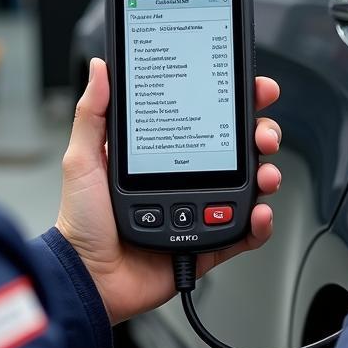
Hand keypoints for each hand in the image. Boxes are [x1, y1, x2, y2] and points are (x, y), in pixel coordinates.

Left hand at [55, 59, 283, 325]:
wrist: (87, 277)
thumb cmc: (81, 223)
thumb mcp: (82, 159)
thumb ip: (93, 114)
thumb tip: (100, 70)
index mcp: (164, 154)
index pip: (206, 118)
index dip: (234, 102)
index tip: (252, 89)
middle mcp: (187, 179)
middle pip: (238, 149)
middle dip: (261, 135)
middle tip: (262, 134)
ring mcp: (200, 211)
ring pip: (248, 187)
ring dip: (266, 175)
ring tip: (264, 174)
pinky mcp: (208, 244)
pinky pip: (244, 234)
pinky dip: (259, 224)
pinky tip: (259, 212)